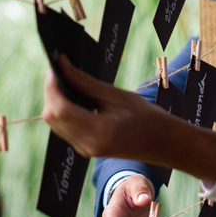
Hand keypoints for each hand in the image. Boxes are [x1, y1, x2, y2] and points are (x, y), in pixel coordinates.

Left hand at [41, 55, 215, 183]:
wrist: (164, 144)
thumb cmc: (147, 117)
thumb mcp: (118, 96)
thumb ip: (86, 83)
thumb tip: (62, 66)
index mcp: (100, 131)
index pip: (61, 109)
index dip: (53, 86)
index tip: (55, 66)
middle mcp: (88, 145)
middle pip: (53, 117)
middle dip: (51, 92)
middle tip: (60, 69)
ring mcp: (86, 150)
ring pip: (55, 124)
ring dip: (55, 101)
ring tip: (66, 80)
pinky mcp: (86, 149)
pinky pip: (64, 128)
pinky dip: (63, 111)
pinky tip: (73, 96)